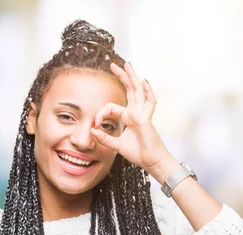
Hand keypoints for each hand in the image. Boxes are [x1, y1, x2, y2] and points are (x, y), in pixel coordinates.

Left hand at [91, 62, 177, 181]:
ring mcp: (142, 114)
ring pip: (138, 91)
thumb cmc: (139, 153)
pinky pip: (149, 102)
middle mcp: (136, 113)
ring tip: (127, 65)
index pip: (112, 107)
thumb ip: (104, 138)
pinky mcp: (146, 119)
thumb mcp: (116, 145)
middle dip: (122, 77)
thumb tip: (91, 131)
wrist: (151, 162)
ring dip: (132, 77)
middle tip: (113, 65)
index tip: (94, 124)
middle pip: (129, 90)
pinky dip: (148, 91)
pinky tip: (144, 81)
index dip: (101, 114)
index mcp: (129, 117)